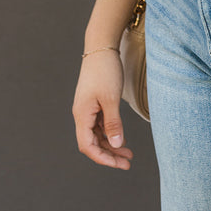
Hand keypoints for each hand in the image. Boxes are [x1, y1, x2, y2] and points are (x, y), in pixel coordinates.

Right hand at [72, 49, 133, 169]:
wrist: (101, 47)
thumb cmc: (105, 70)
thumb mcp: (111, 98)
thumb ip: (113, 122)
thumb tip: (115, 144)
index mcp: (82, 115)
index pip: (88, 146)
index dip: (102, 158)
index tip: (119, 164)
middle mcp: (82, 114)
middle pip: (92, 142)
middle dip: (109, 154)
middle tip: (128, 162)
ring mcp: (88, 108)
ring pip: (97, 134)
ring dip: (111, 144)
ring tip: (128, 153)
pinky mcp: (94, 102)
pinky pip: (100, 124)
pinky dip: (110, 132)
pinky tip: (121, 136)